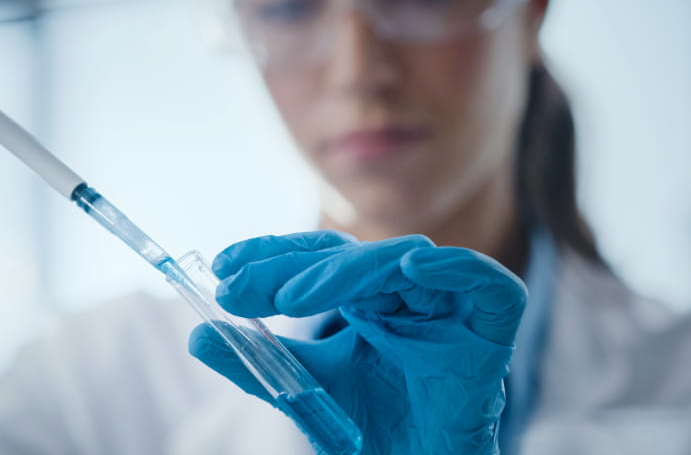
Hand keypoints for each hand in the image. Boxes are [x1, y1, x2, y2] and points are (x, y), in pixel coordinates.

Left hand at [189, 231, 526, 453]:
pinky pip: (487, 282)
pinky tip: (408, 268)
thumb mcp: (303, 392)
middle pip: (351, 256)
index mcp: (368, 300)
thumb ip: (255, 363)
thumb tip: (198, 335)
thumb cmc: (371, 435)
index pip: (319, 258)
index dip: (272, 254)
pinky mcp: (491, 328)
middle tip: (239, 288)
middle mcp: (407, 295)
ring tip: (289, 299)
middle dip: (289, 267)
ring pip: (400, 261)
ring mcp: (450, 308)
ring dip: (343, 272)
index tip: (222, 266)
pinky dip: (451, 268)